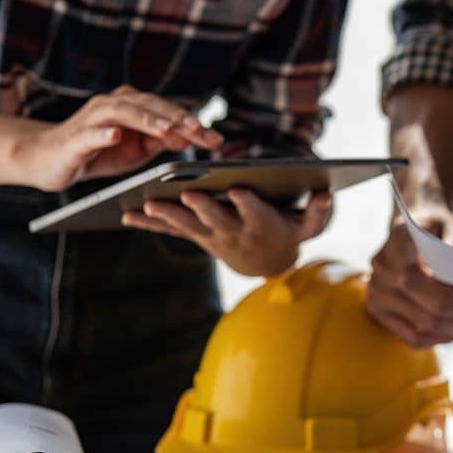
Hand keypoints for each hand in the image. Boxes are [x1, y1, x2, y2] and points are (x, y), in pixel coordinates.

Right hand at [12, 85, 221, 191]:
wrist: (51, 160)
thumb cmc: (98, 152)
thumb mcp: (139, 150)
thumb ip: (163, 141)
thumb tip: (191, 137)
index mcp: (133, 108)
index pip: (167, 111)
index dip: (192, 124)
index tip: (216, 139)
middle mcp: (113, 106)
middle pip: (149, 105)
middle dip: (176, 117)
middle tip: (198, 130)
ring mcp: (92, 119)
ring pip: (122, 112)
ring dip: (146, 119)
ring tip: (166, 128)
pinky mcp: (74, 137)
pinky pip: (89, 133)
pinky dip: (102, 133)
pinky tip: (115, 135)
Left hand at [123, 188, 331, 276]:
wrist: (266, 262)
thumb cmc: (289, 232)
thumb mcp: (310, 226)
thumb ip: (319, 211)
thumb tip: (326, 193)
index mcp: (263, 225)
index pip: (256, 213)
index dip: (248, 203)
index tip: (239, 190)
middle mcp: (234, 232)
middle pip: (217, 219)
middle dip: (203, 207)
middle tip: (189, 193)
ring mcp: (212, 236)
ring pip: (188, 225)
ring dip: (168, 215)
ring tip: (147, 204)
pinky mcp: (196, 235)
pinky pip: (170, 230)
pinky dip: (149, 224)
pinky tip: (126, 215)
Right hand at [365, 209, 452, 347]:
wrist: (416, 234)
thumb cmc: (440, 230)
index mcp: (395, 243)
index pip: (412, 278)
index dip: (443, 293)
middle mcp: (381, 272)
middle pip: (427, 308)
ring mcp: (378, 296)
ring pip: (425, 327)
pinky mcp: (384, 315)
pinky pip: (416, 338)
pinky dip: (445, 337)